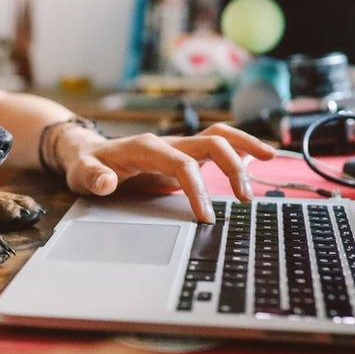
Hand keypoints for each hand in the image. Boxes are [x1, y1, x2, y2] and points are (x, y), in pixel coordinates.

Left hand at [56, 123, 275, 222]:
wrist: (87, 153)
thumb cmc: (87, 165)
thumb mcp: (82, 174)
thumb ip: (93, 178)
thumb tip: (105, 182)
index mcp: (147, 147)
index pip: (182, 163)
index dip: (197, 189)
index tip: (206, 217)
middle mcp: (168, 141)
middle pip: (211, 141)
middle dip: (233, 166)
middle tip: (245, 199)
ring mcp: (179, 145)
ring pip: (220, 135)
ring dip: (246, 145)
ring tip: (272, 158)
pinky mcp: (185, 153)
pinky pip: (217, 144)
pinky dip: (240, 147)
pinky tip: (260, 156)